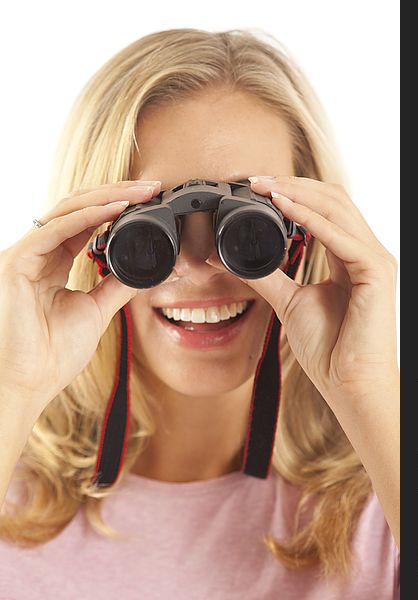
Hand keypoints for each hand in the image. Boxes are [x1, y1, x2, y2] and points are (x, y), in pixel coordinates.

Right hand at [0, 180, 160, 415]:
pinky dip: (89, 215)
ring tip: (140, 191)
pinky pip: (56, 228)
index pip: (86, 224)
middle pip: (79, 209)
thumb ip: (115, 286)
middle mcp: (39, 253)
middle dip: (117, 194)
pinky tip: (117, 208)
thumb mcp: (95, 311)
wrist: (27, 383)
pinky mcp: (18, 261)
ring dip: (107, 197)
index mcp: (54, 264)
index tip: (149, 203)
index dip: (117, 210)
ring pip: (68, 210)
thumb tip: (142, 269)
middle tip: (151, 187)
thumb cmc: (51, 353)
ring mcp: (26, 254)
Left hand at [246, 175, 398, 407]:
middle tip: (256, 180)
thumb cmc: (329, 348)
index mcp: (349, 258)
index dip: (293, 193)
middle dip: (293, 185)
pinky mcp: (376, 271)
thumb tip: (232, 259)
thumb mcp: (289, 301)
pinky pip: (340, 236)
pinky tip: (283, 207)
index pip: (325, 210)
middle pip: (333, 199)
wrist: (347, 382)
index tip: (257, 187)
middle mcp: (365, 252)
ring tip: (265, 187)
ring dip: (299, 192)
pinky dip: (310, 218)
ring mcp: (374, 259)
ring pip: (338, 208)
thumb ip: (267, 276)